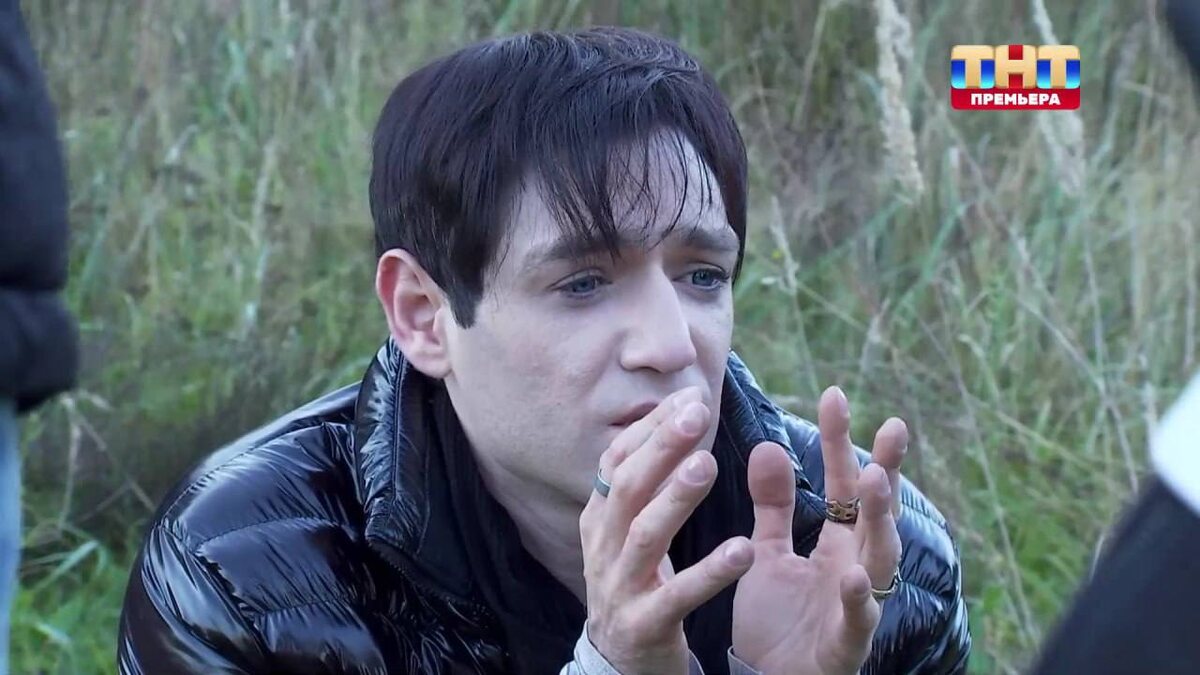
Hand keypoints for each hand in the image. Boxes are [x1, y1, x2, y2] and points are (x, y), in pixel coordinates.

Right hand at [579, 387, 755, 674]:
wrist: (620, 666)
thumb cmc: (637, 586)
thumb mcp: (632, 532)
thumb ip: (650, 484)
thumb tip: (674, 419)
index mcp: (599, 519)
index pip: (617, 461)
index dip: (650, 428)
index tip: (689, 396)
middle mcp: (602, 548)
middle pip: (627, 488)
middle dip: (660, 447)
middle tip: (697, 412)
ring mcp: (618, 588)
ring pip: (644, 536)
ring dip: (675, 499)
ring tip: (708, 465)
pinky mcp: (643, 626)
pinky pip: (675, 597)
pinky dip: (707, 573)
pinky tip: (743, 551)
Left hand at [731, 386, 906, 674]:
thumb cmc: (775, 621)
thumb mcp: (766, 552)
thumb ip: (772, 506)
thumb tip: (769, 445)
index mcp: (838, 545)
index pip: (844, 485)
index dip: (842, 442)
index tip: (835, 394)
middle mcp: (857, 568)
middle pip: (876, 514)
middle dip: (885, 471)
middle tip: (893, 426)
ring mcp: (857, 606)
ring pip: (880, 559)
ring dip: (879, 520)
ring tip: (873, 480)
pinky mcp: (845, 645)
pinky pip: (858, 621)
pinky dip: (859, 598)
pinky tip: (853, 574)